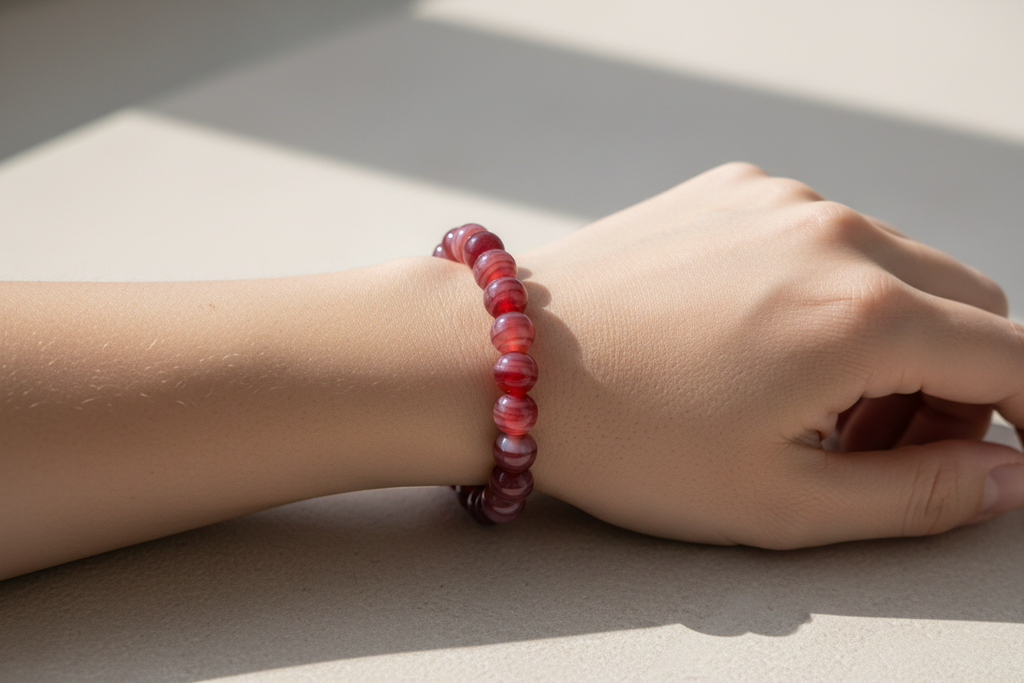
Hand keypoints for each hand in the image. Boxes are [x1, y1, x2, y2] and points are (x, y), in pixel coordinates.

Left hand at [524, 162, 1023, 547]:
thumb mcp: (779, 501)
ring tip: (809, 405)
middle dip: (955, 384)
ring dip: (892, 337)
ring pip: (897, 266)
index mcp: (862, 313)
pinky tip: (760, 343)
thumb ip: (917, 495)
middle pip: (966, 305)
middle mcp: (835, 233)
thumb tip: (1005, 476)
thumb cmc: (625, 439)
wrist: (500, 358)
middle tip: (882, 449)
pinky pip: (824, 237)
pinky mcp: (733, 189)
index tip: (1008, 451)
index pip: (1011, 358)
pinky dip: (829, 291)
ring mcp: (780, 199)